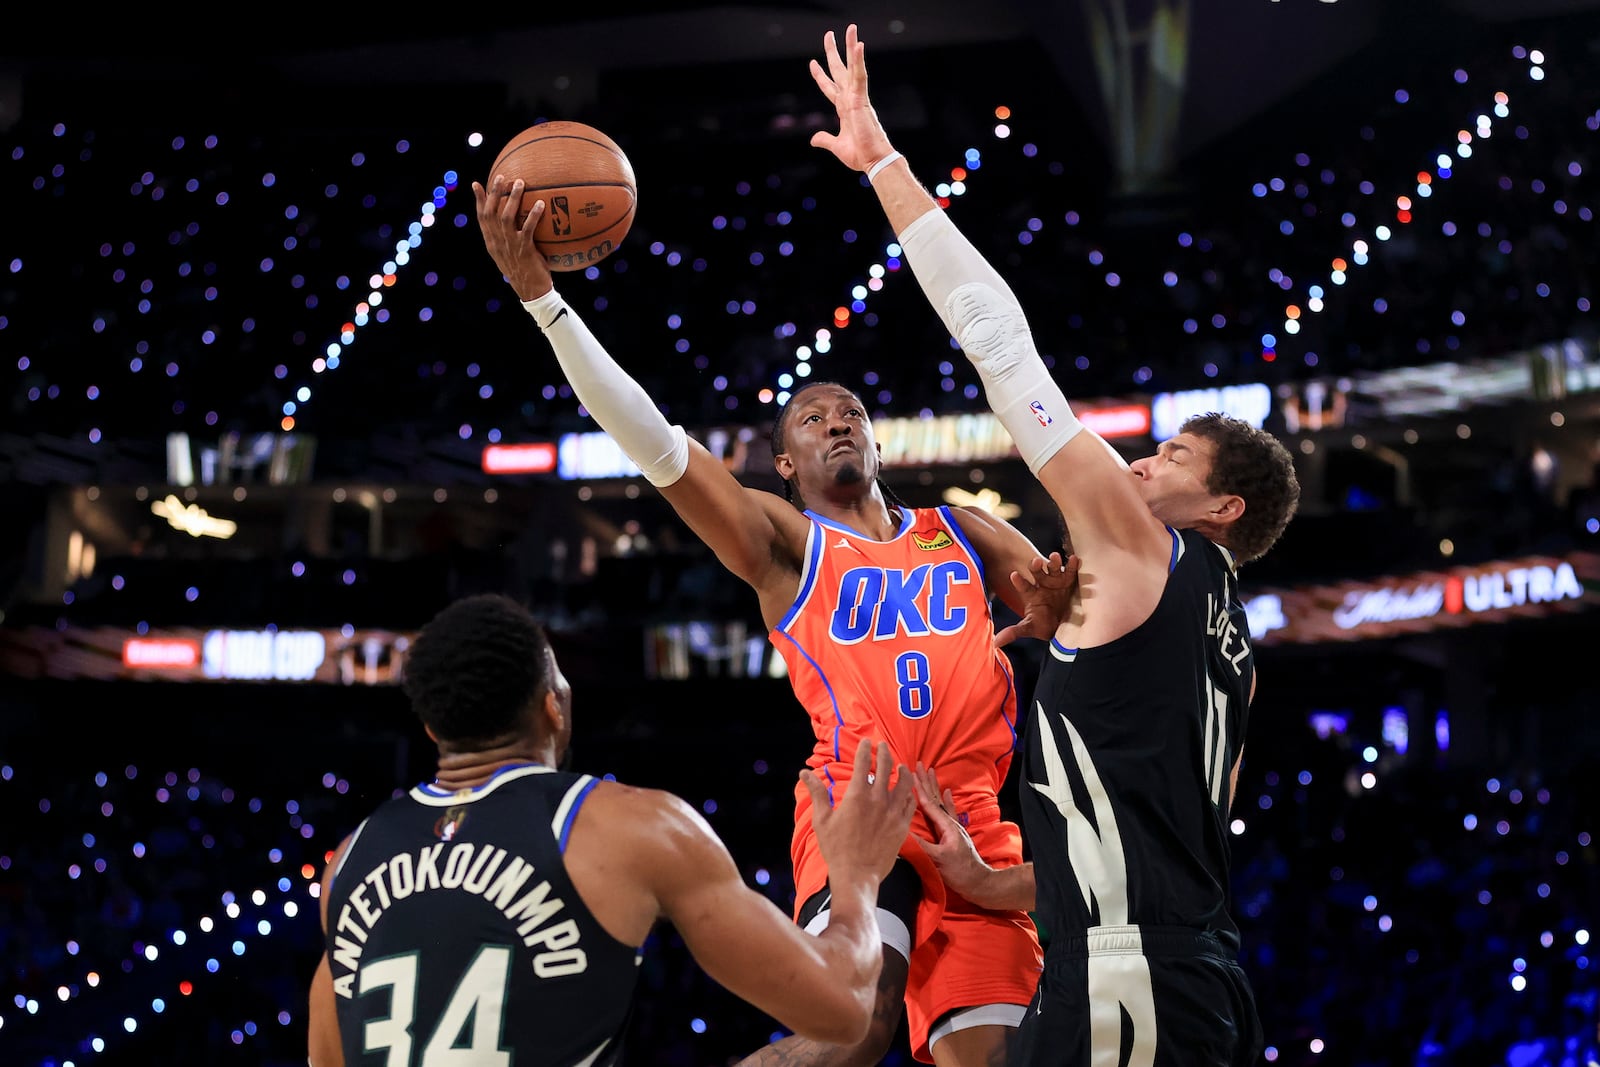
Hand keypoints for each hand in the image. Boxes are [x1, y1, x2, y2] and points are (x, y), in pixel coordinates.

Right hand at [472, 174, 554, 302]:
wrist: (531, 291)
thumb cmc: (525, 270)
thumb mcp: (511, 253)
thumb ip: (508, 237)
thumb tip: (515, 220)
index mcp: (492, 242)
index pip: (481, 218)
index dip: (479, 200)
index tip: (476, 184)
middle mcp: (497, 242)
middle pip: (491, 213)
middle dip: (494, 193)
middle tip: (501, 176)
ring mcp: (510, 246)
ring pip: (506, 217)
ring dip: (513, 199)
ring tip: (520, 183)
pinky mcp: (524, 250)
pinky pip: (528, 229)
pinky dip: (534, 215)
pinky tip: (541, 204)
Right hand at [804, 739, 914, 882]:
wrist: (856, 875)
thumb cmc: (836, 848)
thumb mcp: (822, 819)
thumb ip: (817, 793)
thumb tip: (804, 773)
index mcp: (856, 795)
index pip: (862, 763)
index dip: (864, 749)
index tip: (865, 742)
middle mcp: (877, 799)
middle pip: (885, 767)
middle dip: (884, 753)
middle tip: (882, 746)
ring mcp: (893, 812)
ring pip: (904, 783)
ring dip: (902, 771)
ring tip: (900, 766)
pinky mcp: (902, 825)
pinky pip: (910, 803)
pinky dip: (909, 793)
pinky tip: (907, 791)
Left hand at [808, 24, 896, 172]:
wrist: (873, 161)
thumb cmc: (860, 155)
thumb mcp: (836, 146)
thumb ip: (825, 139)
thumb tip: (813, 139)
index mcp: (844, 109)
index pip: (830, 87)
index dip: (820, 75)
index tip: (812, 63)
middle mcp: (850, 99)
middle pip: (840, 70)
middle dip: (833, 52)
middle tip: (829, 34)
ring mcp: (857, 98)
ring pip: (852, 67)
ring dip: (850, 47)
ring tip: (850, 29)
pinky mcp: (862, 100)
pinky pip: (860, 76)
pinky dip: (859, 61)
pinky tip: (858, 45)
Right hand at [909, 763, 994, 902]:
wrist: (978, 883)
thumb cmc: (959, 872)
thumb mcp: (937, 859)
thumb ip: (921, 845)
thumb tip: (902, 833)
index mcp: (946, 826)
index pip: (929, 803)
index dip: (919, 788)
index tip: (911, 773)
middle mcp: (950, 823)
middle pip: (936, 798)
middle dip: (926, 781)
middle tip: (919, 764)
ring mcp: (953, 828)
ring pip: (940, 802)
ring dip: (934, 787)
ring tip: (930, 772)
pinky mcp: (954, 834)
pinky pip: (948, 812)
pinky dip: (947, 801)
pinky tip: (947, 792)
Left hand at [995, 551, 1080, 647]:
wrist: (1065, 627)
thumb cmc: (1044, 625)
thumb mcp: (1030, 628)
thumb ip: (1014, 632)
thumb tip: (995, 643)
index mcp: (1031, 594)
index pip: (1023, 586)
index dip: (1019, 581)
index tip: (1014, 575)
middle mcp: (1042, 584)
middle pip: (1037, 572)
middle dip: (1036, 566)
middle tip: (1036, 562)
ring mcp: (1056, 581)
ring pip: (1053, 568)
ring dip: (1054, 562)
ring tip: (1054, 557)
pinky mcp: (1070, 581)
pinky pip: (1071, 571)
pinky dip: (1072, 565)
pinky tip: (1074, 559)